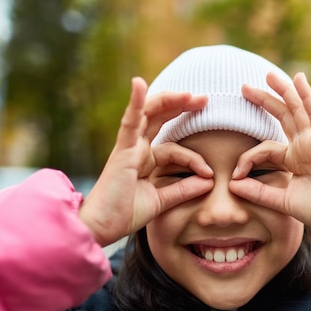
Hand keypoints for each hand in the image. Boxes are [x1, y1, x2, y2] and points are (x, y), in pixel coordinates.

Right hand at [79, 77, 212, 245]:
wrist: (101, 227)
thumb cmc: (124, 214)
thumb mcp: (162, 200)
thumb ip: (183, 189)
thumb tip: (209, 181)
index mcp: (144, 160)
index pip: (174, 148)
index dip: (194, 157)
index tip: (209, 173)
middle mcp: (136, 148)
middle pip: (160, 118)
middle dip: (182, 106)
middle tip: (205, 99)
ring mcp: (128, 146)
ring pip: (149, 113)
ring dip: (169, 100)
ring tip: (189, 94)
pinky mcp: (122, 150)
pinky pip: (129, 121)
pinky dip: (135, 101)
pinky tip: (139, 83)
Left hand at [230, 72, 310, 238]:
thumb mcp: (280, 200)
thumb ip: (257, 192)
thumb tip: (231, 183)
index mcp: (295, 159)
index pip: (266, 147)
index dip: (247, 158)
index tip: (236, 176)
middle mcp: (305, 146)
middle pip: (282, 116)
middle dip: (264, 100)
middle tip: (244, 88)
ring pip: (296, 109)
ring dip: (283, 90)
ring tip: (267, 75)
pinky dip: (306, 94)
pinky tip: (298, 78)